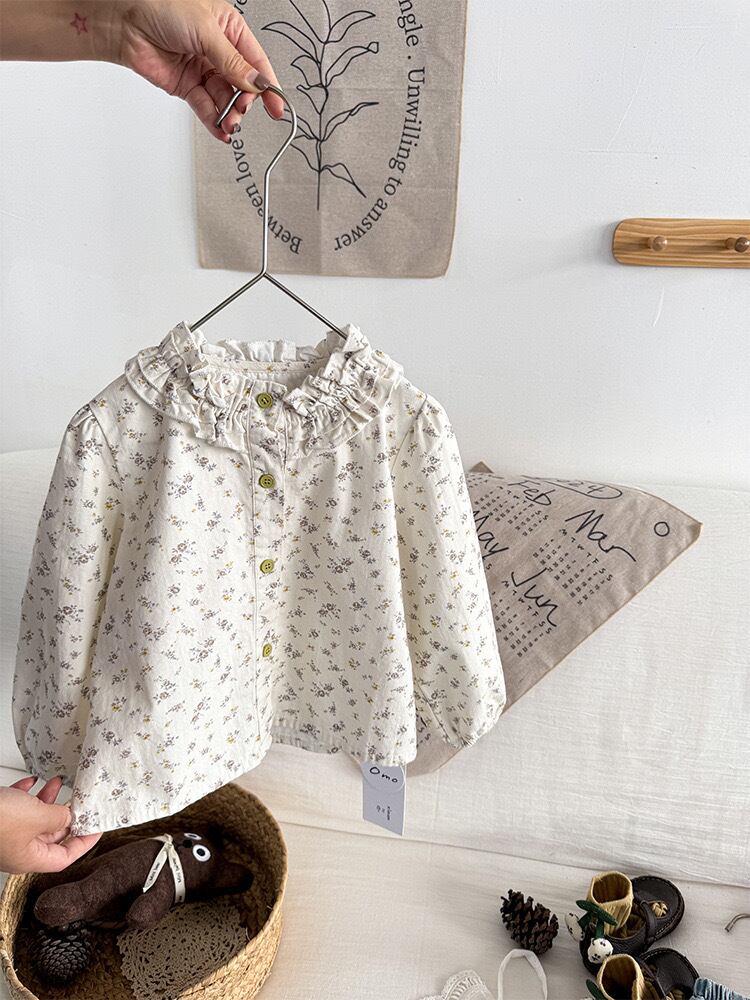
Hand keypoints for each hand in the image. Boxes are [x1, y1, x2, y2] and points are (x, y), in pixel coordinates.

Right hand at [0, 776, 100, 874]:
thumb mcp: (38, 816)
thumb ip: (60, 817)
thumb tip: (71, 816)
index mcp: (29, 859)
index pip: (65, 858)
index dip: (84, 842)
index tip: (97, 827)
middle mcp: (17, 850)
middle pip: (51, 837)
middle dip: (66, 815)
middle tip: (81, 800)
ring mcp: (6, 835)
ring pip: (34, 820)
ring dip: (47, 801)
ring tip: (57, 783)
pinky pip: (16, 808)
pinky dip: (26, 795)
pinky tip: (31, 782)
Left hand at [112, 0, 283, 140]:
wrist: (124, 22)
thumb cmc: (160, 7)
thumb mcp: (205, 31)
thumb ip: (232, 62)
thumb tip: (256, 83)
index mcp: (229, 30)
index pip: (256, 63)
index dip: (268, 86)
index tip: (276, 107)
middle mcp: (218, 51)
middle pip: (242, 86)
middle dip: (244, 102)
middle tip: (241, 110)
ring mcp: (203, 70)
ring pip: (225, 99)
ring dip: (229, 114)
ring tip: (229, 123)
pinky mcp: (188, 86)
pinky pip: (206, 107)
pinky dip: (213, 120)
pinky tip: (220, 129)